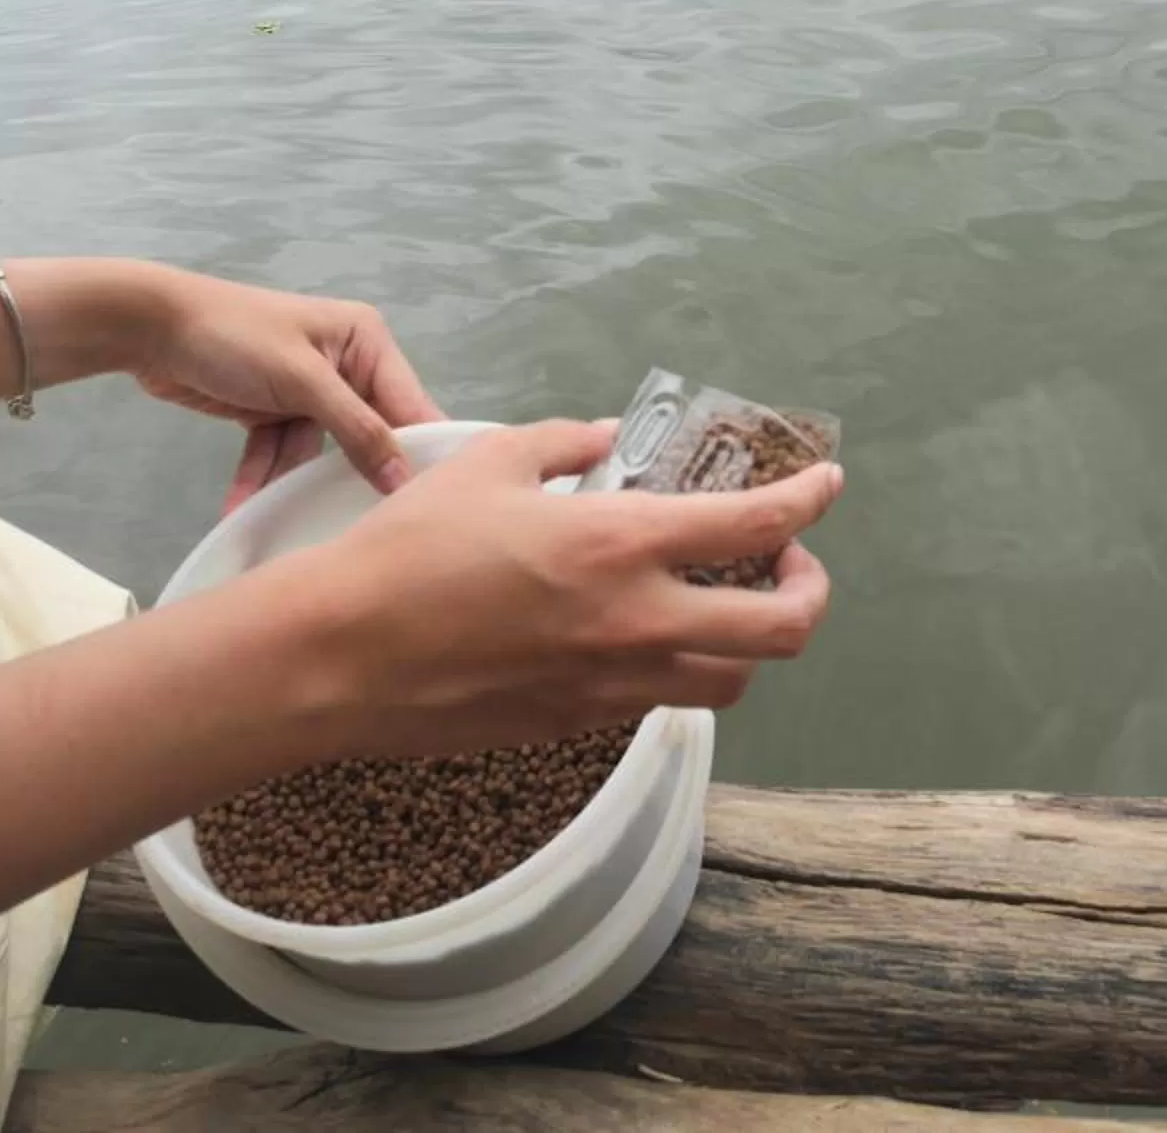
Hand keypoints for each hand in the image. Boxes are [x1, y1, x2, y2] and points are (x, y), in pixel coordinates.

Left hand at [129, 271, 444, 512]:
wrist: (149, 327)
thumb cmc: (235, 338)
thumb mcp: (302, 381)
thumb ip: (357, 429)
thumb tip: (403, 478)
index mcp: (365, 342)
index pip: (409, 405)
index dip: (419, 454)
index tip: (428, 508)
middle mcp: (345, 365)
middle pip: (365, 434)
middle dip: (354, 476)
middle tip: (368, 528)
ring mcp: (307, 390)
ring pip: (317, 451)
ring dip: (294, 483)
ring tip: (292, 525)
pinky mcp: (272, 410)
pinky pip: (279, 452)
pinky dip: (262, 476)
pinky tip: (242, 509)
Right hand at [275, 418, 844, 756]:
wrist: (340, 658)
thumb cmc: (405, 551)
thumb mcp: (487, 464)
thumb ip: (563, 444)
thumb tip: (606, 439)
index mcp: (621, 544)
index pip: (756, 524)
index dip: (809, 501)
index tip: (826, 485)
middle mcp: (636, 622)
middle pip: (783, 630)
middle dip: (811, 594)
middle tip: (791, 565)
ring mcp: (612, 684)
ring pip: (731, 680)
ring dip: (747, 642)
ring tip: (725, 605)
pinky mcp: (578, 726)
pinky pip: (658, 702)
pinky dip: (674, 668)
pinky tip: (643, 637)